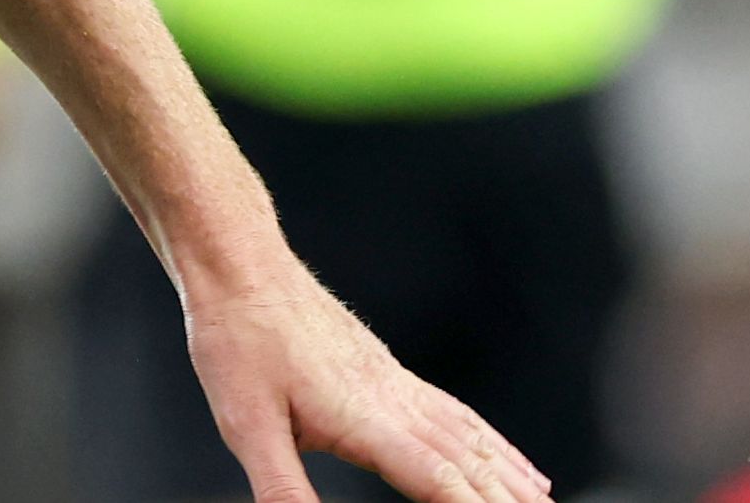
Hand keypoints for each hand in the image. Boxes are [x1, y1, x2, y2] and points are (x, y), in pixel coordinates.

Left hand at [185, 260, 549, 502]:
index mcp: (369, 422)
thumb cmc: (237, 343)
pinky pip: (458, 416)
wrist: (242, 269)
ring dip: (512, 478)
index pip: (440, 482)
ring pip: (473, 440)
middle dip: (508, 501)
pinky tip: (508, 460)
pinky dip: (494, 444)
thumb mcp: (245, 424)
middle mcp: (398, 404)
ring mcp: (399, 386)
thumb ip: (281, 486)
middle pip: (471, 466)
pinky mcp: (392, 374)